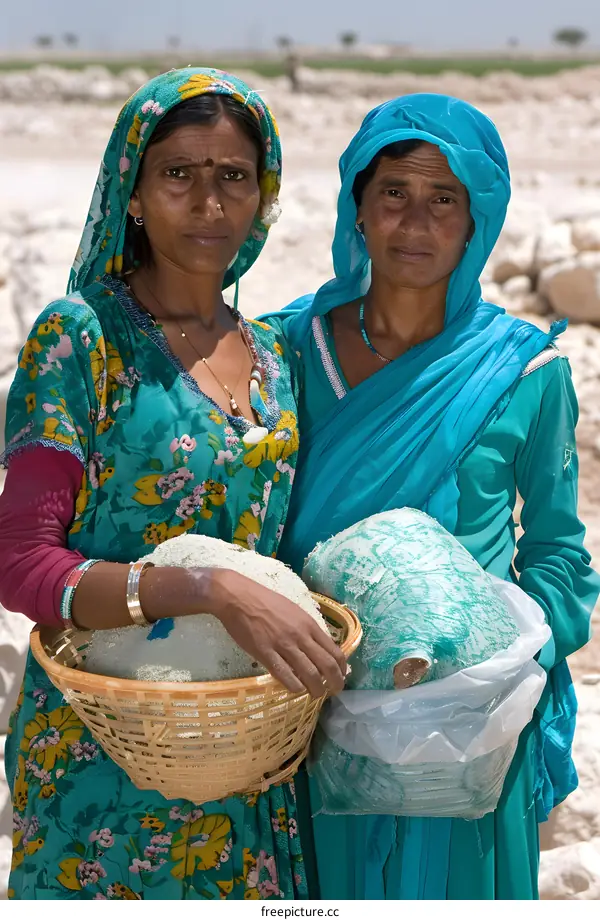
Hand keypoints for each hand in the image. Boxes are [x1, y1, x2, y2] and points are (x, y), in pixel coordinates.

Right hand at [211, 569, 347, 698]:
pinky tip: (297, 690)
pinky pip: (285, 675)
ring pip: (309, 674)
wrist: (239, 597)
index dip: (341, 668)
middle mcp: (300, 636)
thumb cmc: (266, 601)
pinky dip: (295, 686)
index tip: (341, 676)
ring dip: (316, 689)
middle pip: (326, 665)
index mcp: (309, 624)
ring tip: (316, 694)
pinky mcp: (265, 653)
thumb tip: (317, 647)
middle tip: (334, 691)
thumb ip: (306, 629)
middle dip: (335, 682)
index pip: (334, 651)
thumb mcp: (294, 611)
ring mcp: (283, 645)